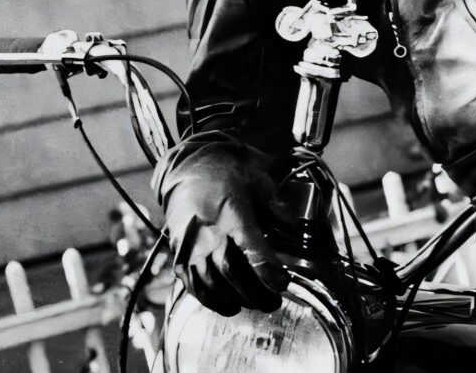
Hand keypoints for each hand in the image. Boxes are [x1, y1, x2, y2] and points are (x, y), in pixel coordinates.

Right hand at [154, 133, 290, 316]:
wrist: (190, 169)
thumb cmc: (229, 176)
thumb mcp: (259, 183)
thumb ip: (277, 208)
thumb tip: (297, 230)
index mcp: (232, 213)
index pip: (251, 248)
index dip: (268, 269)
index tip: (282, 283)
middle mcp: (208, 232)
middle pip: (232, 272)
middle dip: (255, 292)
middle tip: (274, 301)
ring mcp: (190, 246)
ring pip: (214, 283)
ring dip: (237, 298)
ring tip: (256, 304)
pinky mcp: (179, 255)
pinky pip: (193, 285)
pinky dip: (211, 300)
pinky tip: (228, 305)